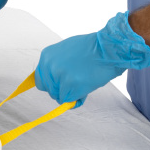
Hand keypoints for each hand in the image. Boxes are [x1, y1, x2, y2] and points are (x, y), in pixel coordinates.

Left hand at [35, 12, 149, 106]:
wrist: (109, 48)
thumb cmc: (92, 49)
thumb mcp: (65, 51)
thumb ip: (55, 64)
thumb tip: (51, 80)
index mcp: (46, 56)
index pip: (40, 79)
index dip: (52, 84)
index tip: (62, 83)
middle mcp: (49, 66)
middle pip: (49, 90)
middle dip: (62, 90)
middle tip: (77, 81)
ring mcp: (58, 76)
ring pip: (59, 97)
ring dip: (71, 94)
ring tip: (84, 80)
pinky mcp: (70, 86)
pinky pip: (69, 101)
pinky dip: (78, 98)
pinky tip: (87, 86)